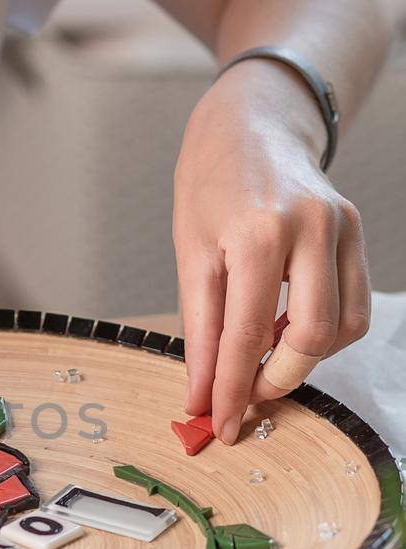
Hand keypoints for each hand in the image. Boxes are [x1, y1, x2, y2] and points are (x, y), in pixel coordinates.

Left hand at [173, 60, 369, 442]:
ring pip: (342, 328)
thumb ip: (199, 330)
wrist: (250, 125)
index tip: (220, 423)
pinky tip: (285, 324)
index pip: (247, 334)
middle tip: (242, 397)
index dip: (232, 388)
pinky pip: (353, 306)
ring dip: (301, 358)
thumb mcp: (189, 254)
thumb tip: (200, 397)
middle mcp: (312, 228)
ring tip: (260, 354)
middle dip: (276, 380)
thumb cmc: (210, 186)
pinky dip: (322, 331)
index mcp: (259, 233)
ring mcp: (343, 228)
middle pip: (311, 338)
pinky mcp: (358, 232)